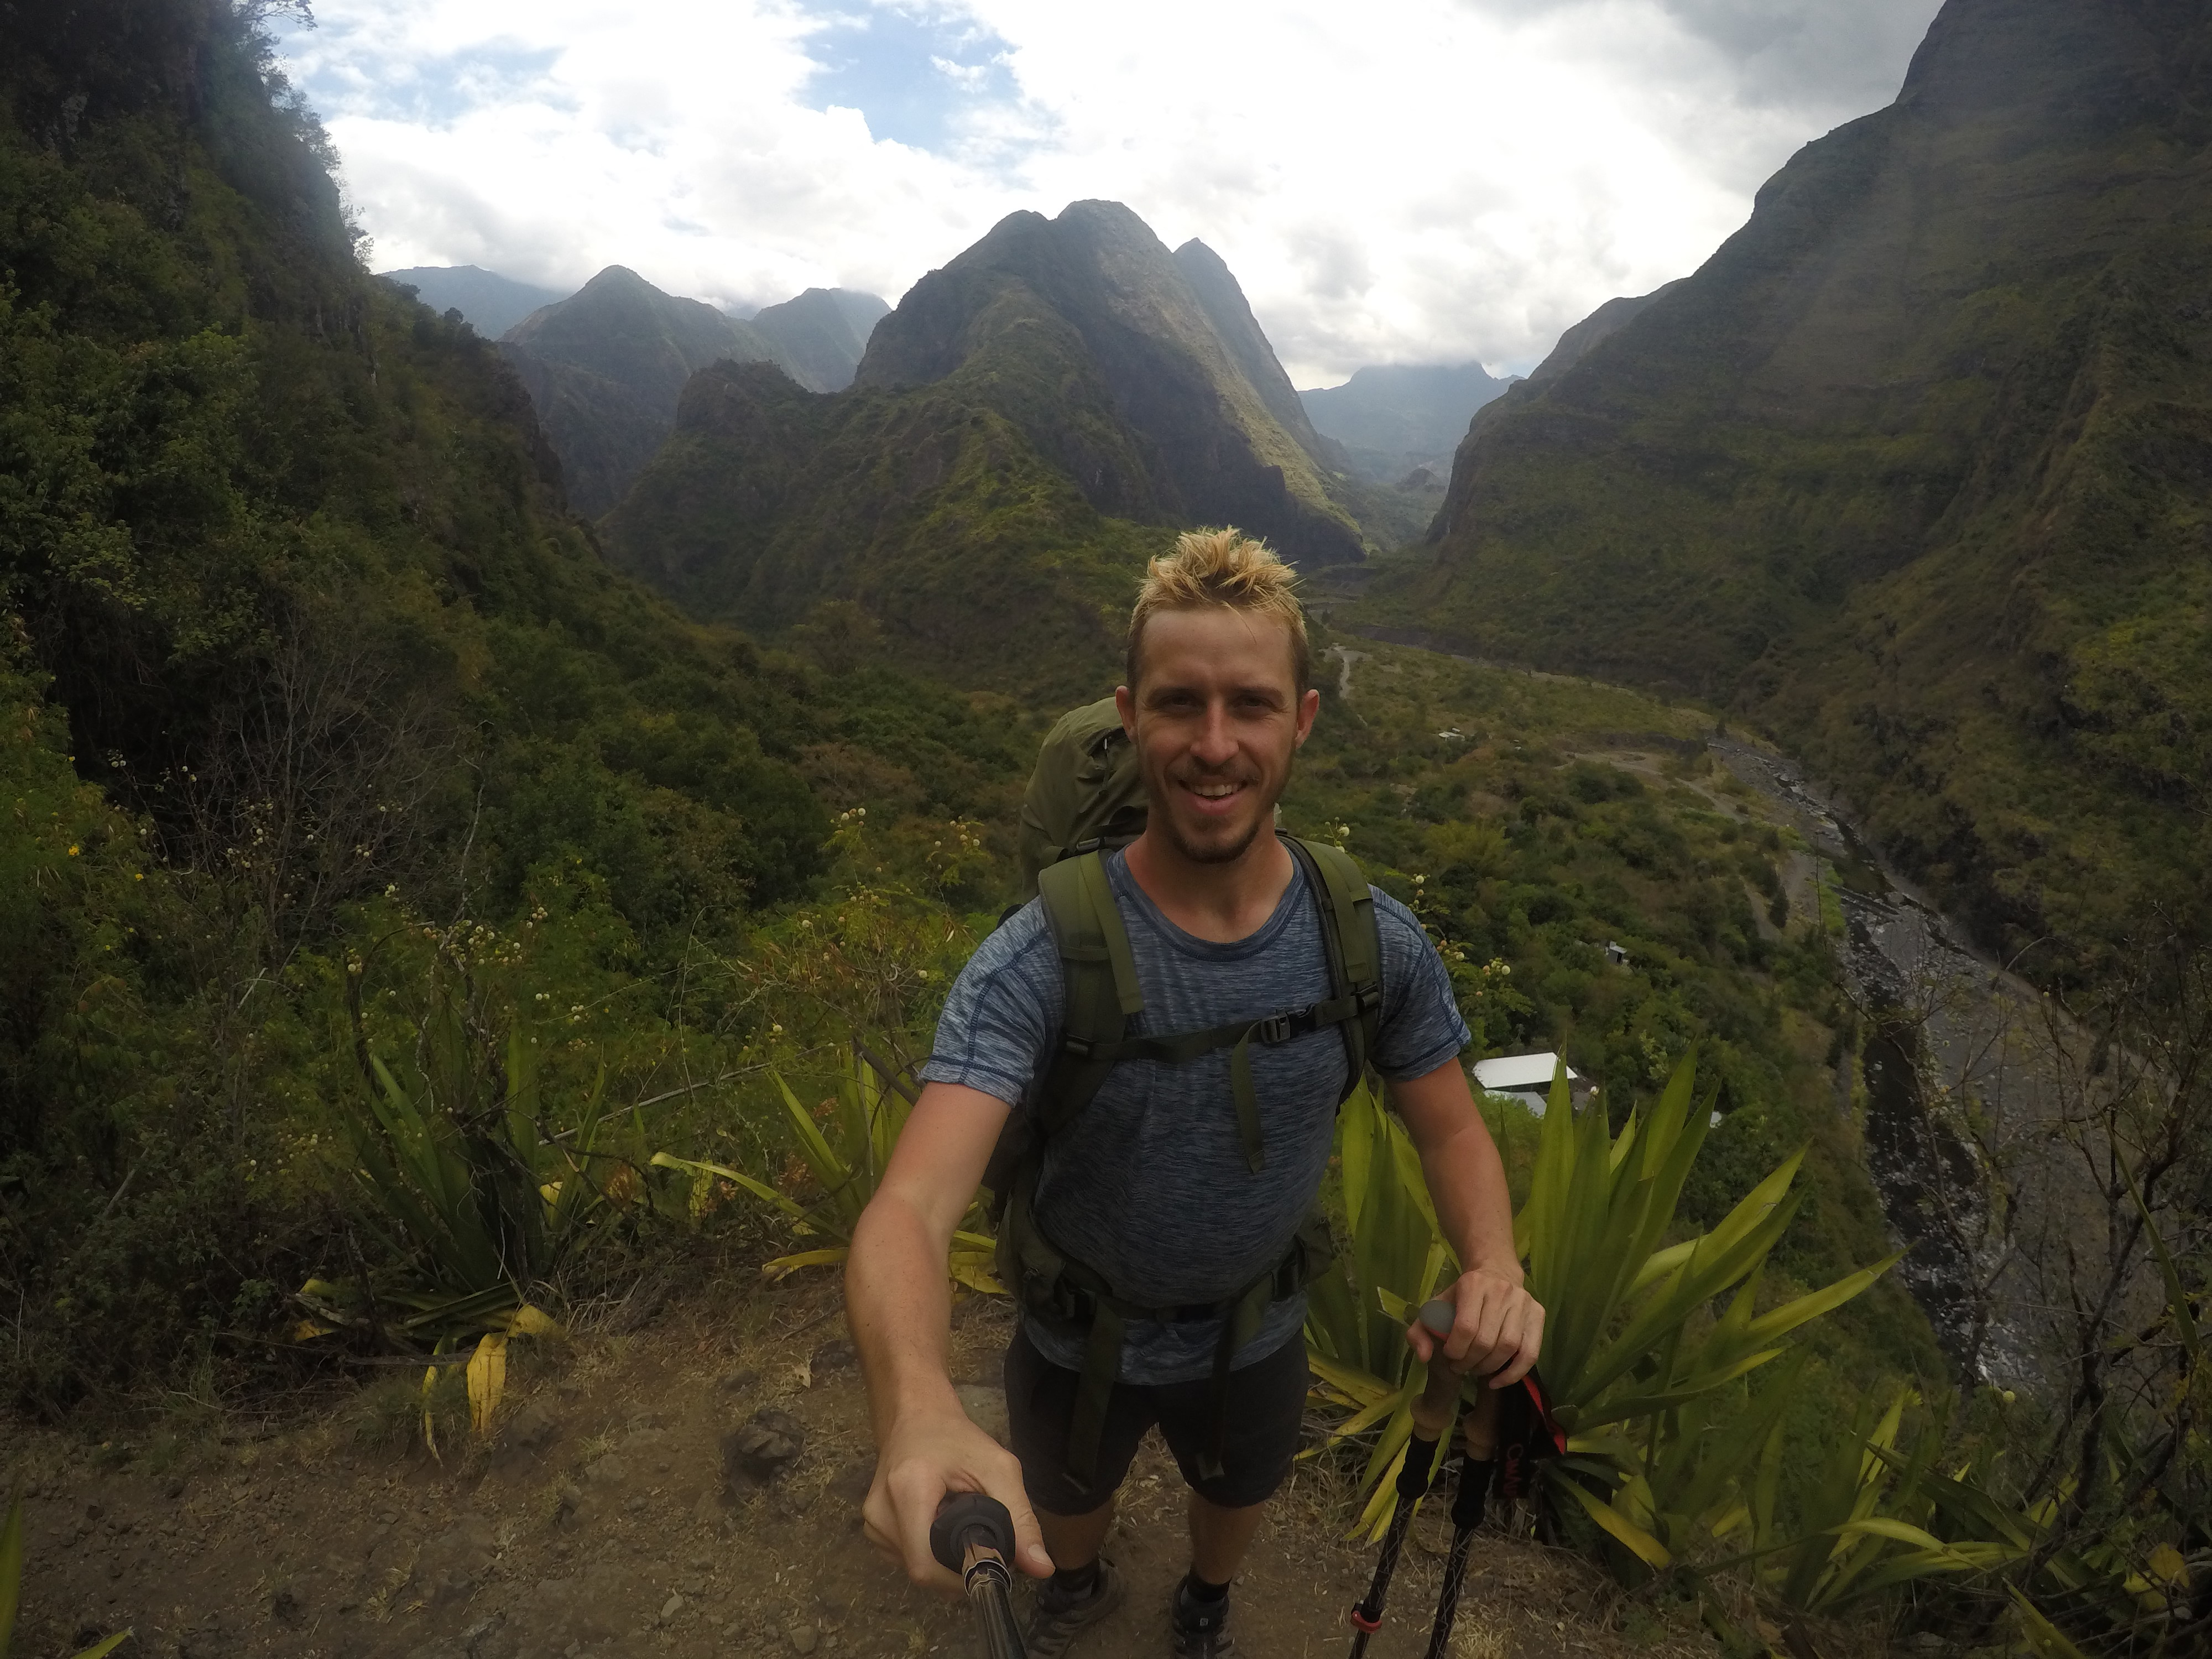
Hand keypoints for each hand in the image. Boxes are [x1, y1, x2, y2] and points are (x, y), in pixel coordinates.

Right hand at [862, 1401, 1052, 1589]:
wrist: (916, 1417)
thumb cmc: (957, 1439)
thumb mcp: (998, 1469)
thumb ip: (1020, 1518)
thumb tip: (1042, 1568)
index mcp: (907, 1491)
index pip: (926, 1566)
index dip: (962, 1577)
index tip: (992, 1563)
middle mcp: (880, 1512)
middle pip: (923, 1571)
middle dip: (959, 1568)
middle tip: (984, 1542)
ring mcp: (872, 1523)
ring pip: (916, 1569)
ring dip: (945, 1561)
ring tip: (961, 1526)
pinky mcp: (872, 1529)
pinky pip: (907, 1559)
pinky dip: (930, 1552)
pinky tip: (941, 1527)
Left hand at [1403, 1266, 1543, 1385]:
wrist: (1495, 1271)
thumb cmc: (1461, 1295)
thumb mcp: (1434, 1306)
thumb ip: (1419, 1332)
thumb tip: (1424, 1357)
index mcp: (1473, 1284)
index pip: (1465, 1327)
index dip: (1456, 1349)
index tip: (1449, 1355)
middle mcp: (1501, 1291)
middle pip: (1487, 1341)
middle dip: (1470, 1362)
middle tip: (1461, 1367)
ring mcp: (1523, 1302)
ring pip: (1509, 1348)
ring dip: (1489, 1367)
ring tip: (1476, 1370)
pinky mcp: (1538, 1314)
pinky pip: (1530, 1353)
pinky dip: (1514, 1373)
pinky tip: (1497, 1381)